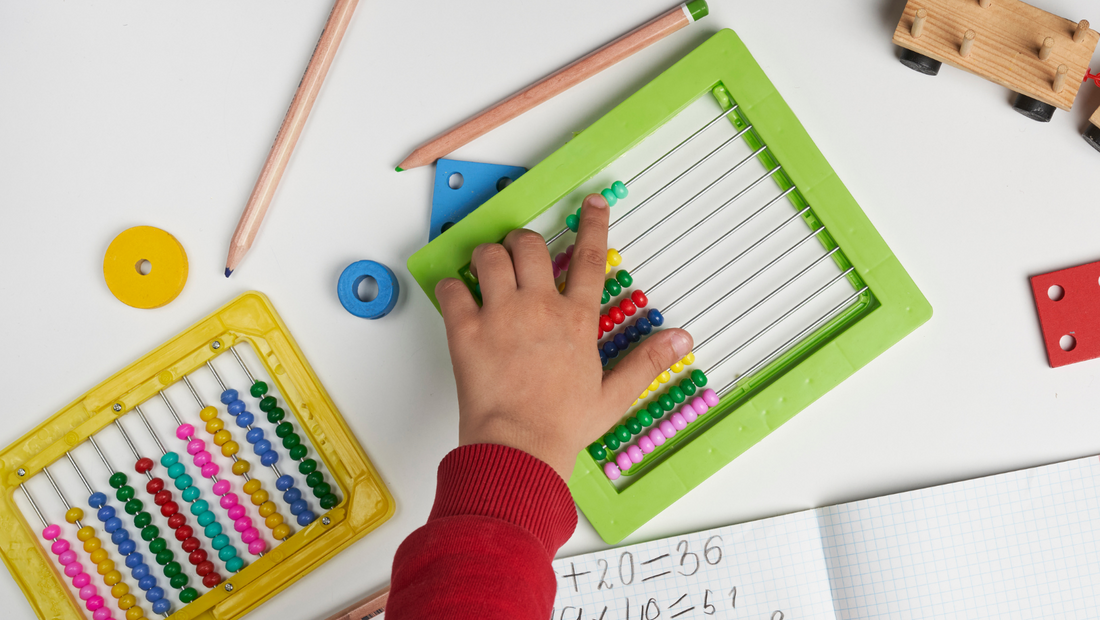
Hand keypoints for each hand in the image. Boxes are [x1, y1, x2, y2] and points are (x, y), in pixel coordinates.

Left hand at [435, 193, 693, 480]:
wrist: (520, 448)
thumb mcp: (614, 395)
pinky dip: (452, 287)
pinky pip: (452, 289)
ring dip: (487, 256)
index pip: (588, 257)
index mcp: (575, 320)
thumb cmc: (562, 425)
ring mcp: (500, 316)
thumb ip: (647, 360)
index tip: (592, 205)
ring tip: (487, 270)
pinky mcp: (466, 331)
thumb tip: (682, 340)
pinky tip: (457, 296)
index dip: (592, 225)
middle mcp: (538, 308)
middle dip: (522, 242)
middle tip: (518, 254)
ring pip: (489, 256)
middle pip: (529, 245)